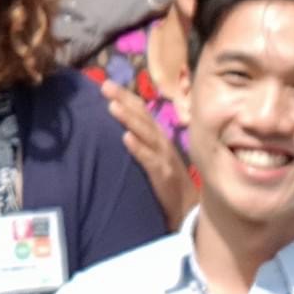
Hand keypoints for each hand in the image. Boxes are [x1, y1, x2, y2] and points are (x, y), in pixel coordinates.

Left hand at [100, 81, 193, 227]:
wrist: (188, 209)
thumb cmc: (168, 183)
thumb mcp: (154, 157)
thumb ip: (142, 142)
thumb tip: (119, 130)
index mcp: (158, 137)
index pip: (142, 111)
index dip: (126, 96)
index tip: (106, 83)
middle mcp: (161, 142)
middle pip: (142, 116)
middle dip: (124, 99)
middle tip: (104, 85)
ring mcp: (164, 157)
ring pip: (146, 133)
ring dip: (129, 119)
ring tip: (112, 106)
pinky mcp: (163, 174)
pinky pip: (149, 159)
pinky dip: (138, 148)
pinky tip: (126, 138)